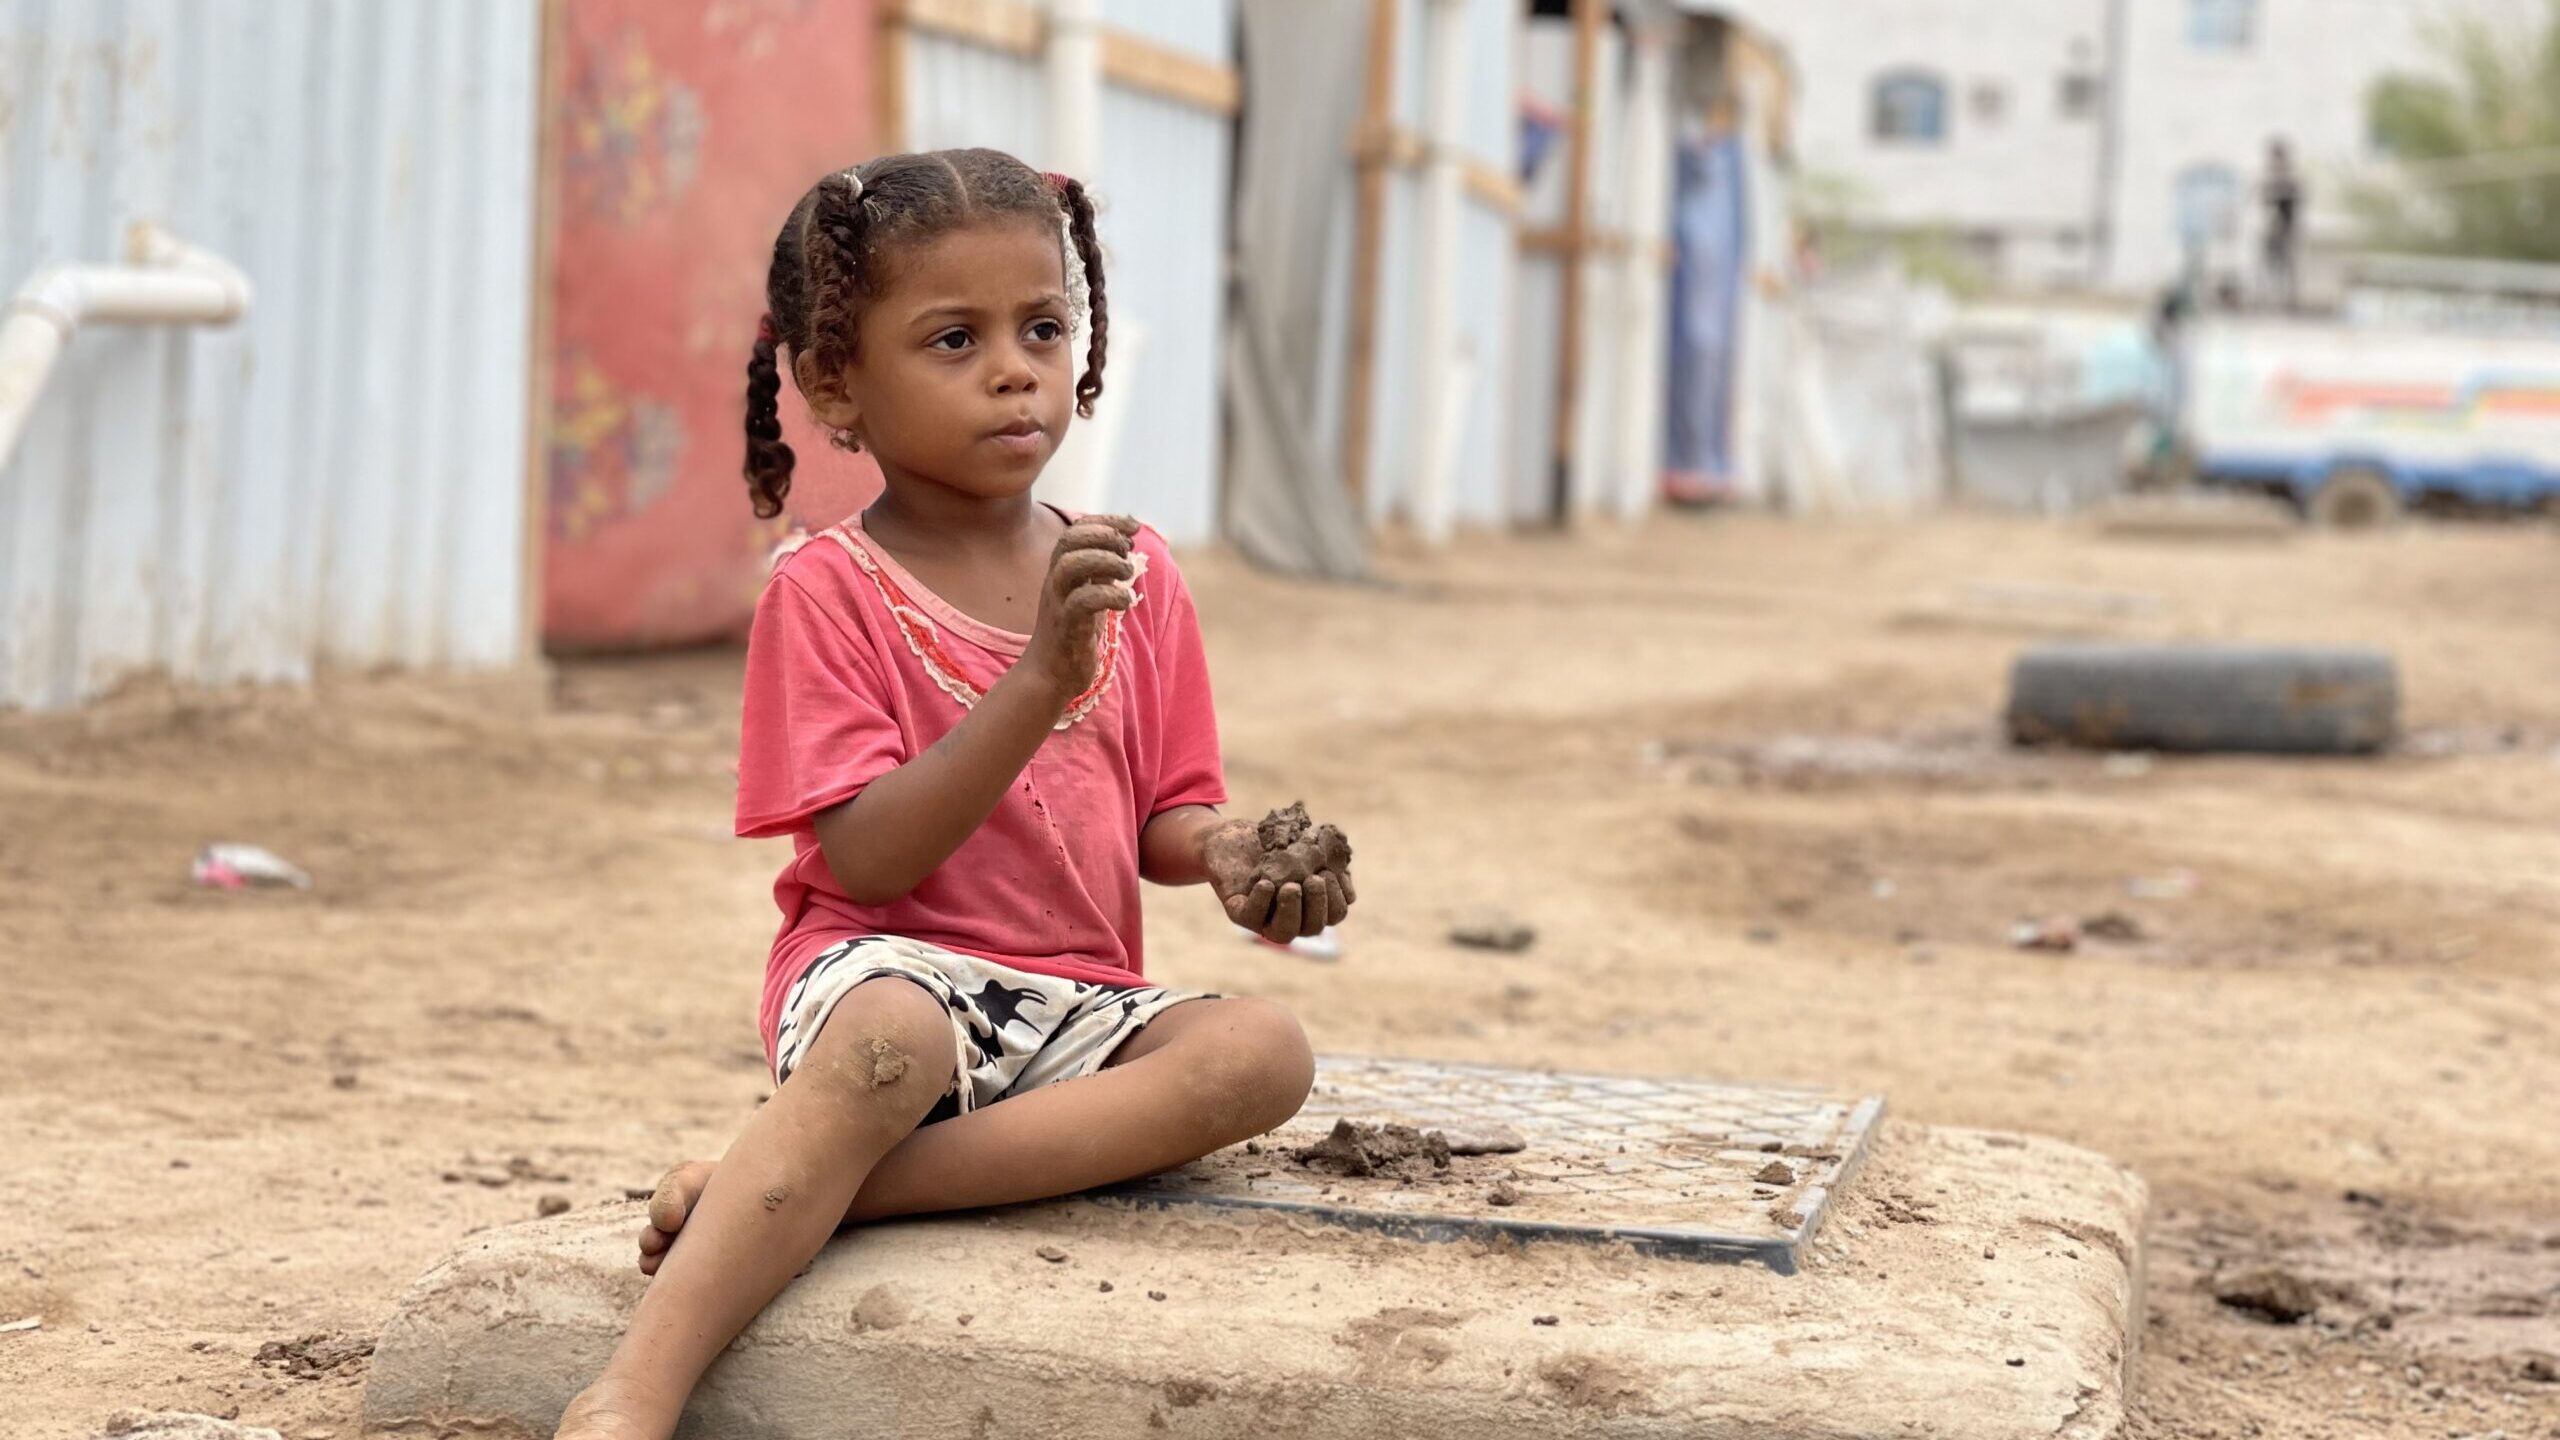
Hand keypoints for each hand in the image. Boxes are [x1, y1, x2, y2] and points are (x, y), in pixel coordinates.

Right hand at [1023, 514, 1141, 701]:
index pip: (1075, 530)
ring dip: (1105, 561)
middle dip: (1104, 536)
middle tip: (1128, 550)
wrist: (1049, 675)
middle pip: (1069, 540)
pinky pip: (1083, 601)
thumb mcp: (1088, 594)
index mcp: (1061, 571)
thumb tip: (1125, 545)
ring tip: (1127, 574)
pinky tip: (1125, 603)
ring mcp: (1058, 603)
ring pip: (1071, 565)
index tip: (1133, 525)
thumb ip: (1101, 571)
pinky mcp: (1066, 627)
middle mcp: (1055, 582)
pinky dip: (1109, 595)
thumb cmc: (1072, 633)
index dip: (1105, 521)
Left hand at [1203, 810, 1355, 944]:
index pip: (1335, 914)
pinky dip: (1261, 902)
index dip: (1338, 897)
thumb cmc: (1274, 842)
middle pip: (1314, 928)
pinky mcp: (1239, 912)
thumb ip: (1329, 861)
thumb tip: (1346, 882)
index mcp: (1312, 904)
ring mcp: (1264, 918)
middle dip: (1318, 904)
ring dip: (1292, 911)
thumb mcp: (1306, 845)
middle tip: (1314, 879)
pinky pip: (1252, 918)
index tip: (1329, 872)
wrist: (1233, 836)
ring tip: (1291, 886)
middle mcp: (1291, 917)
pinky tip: (1266, 883)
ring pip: (1284, 934)